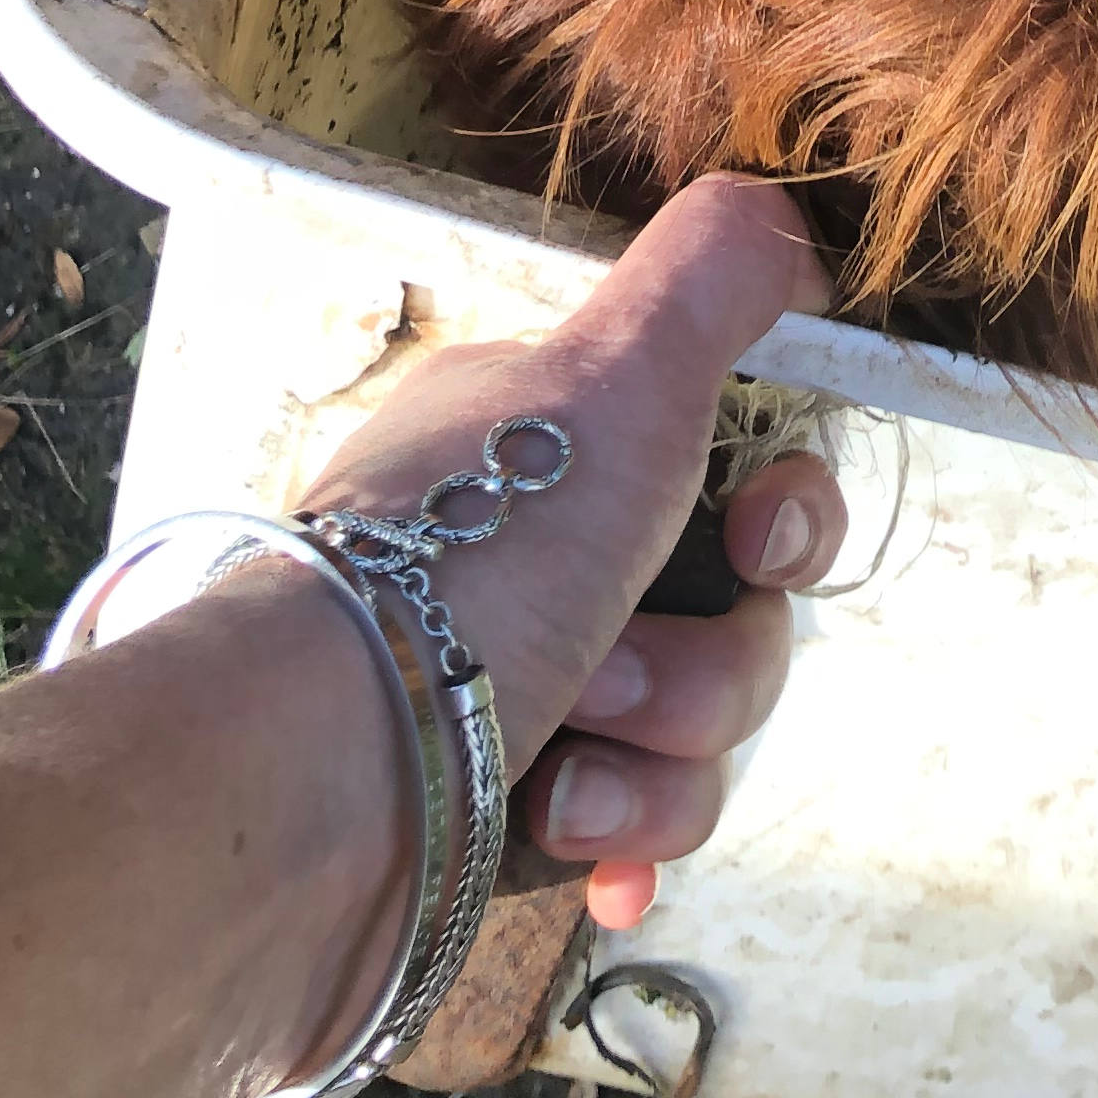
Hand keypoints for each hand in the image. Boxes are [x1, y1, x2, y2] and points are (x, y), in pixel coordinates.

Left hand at [297, 177, 844, 926]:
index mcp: (552, 443)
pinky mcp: (504, 818)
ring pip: (697, 737)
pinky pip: (629, 837)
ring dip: (654, 764)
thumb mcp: (612, 369)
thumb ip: (715, 275)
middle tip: (608, 676)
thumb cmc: (465, 564)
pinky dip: (619, 848)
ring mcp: (524, 690)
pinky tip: (586, 869)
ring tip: (560, 779)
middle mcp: (538, 557)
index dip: (787, 513)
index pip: (739, 469)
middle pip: (735, 617)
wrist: (308, 798)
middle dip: (705, 667)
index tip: (760, 543)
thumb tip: (789, 228)